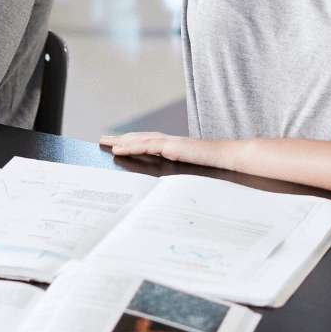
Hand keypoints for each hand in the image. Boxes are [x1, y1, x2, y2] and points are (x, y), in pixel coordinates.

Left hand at [98, 131, 239, 170]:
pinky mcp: (172, 146)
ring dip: (121, 140)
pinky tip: (118, 149)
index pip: (148, 141)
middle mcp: (170, 142)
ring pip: (140, 139)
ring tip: (105, 142)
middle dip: (121, 138)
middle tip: (103, 140)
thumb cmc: (213, 167)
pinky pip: (146, 145)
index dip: (132, 141)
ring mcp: (170, 142)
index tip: (118, 143)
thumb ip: (176, 176)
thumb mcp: (190, 173)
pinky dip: (131, 146)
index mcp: (174, 147)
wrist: (227, 158)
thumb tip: (164, 194)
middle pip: (140, 137)